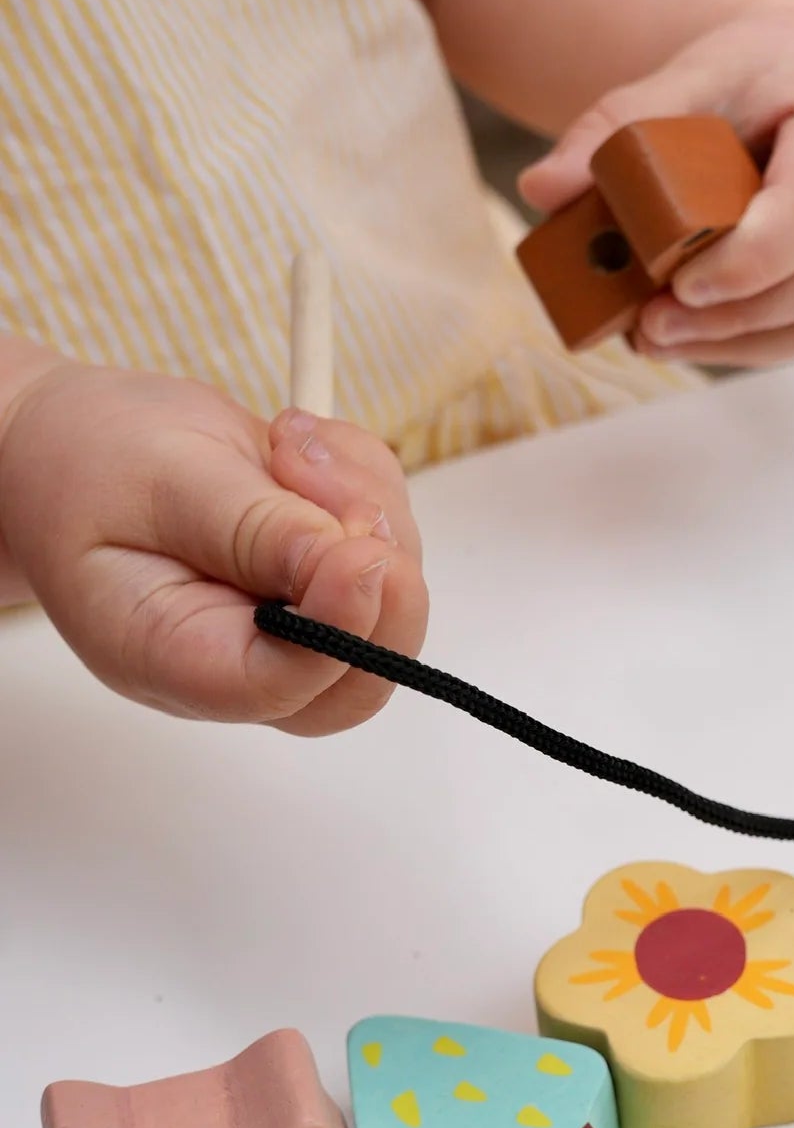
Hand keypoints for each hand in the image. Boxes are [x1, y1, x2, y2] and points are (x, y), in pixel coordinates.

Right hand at [0, 360, 426, 734]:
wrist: (68, 440)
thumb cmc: (87, 463)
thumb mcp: (160, 480)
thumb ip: (253, 529)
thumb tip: (350, 567)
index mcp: (176, 659)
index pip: (284, 687)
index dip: (343, 628)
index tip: (360, 549)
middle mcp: (243, 662)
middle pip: (361, 670)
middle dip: (375, 566)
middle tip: (318, 475)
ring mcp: (290, 629)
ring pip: (390, 600)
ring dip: (366, 504)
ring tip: (286, 443)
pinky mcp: (321, 585)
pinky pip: (390, 544)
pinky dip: (366, 482)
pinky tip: (298, 448)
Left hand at [517, 0, 793, 367]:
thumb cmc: (758, 72)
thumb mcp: (691, 74)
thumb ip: (619, 126)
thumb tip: (542, 188)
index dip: (751, 258)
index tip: (679, 285)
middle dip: (735, 315)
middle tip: (648, 327)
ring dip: (742, 343)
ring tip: (658, 337)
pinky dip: (762, 344)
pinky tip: (701, 338)